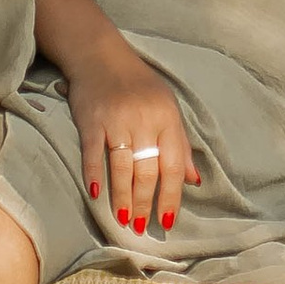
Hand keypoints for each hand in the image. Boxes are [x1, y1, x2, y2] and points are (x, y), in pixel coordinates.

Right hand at [65, 40, 197, 237]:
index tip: (166, 221)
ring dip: (122, 198)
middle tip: (140, 228)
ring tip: (122, 220)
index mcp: (166, 117)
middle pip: (147, 171)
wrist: (101, 55)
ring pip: (122, 167)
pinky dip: (94, 174)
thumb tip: (194, 180)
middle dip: (144, 204)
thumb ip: (180, 144)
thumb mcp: (167, 108)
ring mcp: (116, 120)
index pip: (173, 165)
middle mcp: (144, 119)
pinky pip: (93, 153)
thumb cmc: (139, 85)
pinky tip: (96, 194)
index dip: (171, 196)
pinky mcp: (91, 120)